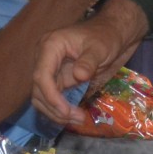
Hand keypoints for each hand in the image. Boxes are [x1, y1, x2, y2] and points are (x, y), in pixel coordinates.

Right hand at [32, 0, 145, 124]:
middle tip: (77, 119)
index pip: (41, 75)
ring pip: (42, 97)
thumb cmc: (106, 36)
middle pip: (39, 89)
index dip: (51, 96)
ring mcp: (50, 70)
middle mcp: (45, 58)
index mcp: (50, 45)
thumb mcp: (100, 48)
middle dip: (55, 108)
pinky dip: (60, 109)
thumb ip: (89, 61)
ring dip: (55, 112)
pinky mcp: (58, 79)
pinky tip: (74, 116)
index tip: (66, 112)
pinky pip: (52, 98)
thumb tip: (78, 75)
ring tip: (77, 119)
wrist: (113, 34)